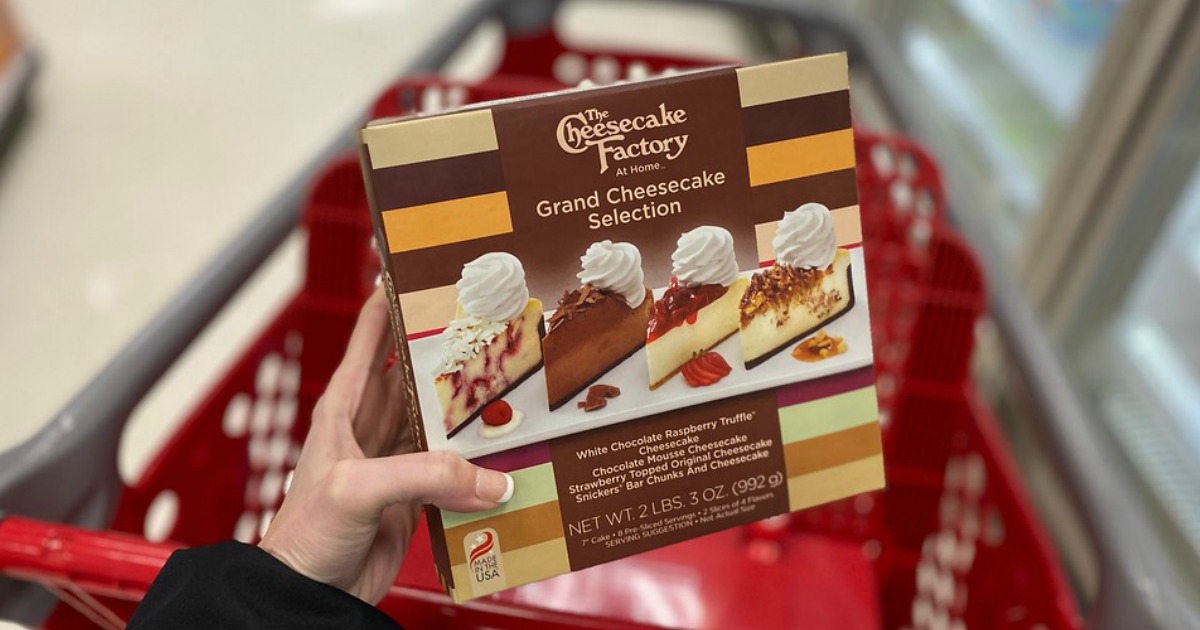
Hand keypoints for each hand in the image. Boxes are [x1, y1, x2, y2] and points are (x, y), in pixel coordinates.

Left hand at [259, 288, 513, 603]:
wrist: (309, 597)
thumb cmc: (306, 535)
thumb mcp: (359, 489)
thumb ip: (426, 476)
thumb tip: (493, 479)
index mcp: (343, 411)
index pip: (368, 342)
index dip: (389, 305)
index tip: (416, 273)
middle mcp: (368, 431)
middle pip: (413, 378)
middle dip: (443, 354)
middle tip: (484, 328)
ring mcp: (392, 464)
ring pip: (437, 424)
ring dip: (465, 410)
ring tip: (505, 385)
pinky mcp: (412, 500)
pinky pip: (452, 473)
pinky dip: (476, 465)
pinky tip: (502, 455)